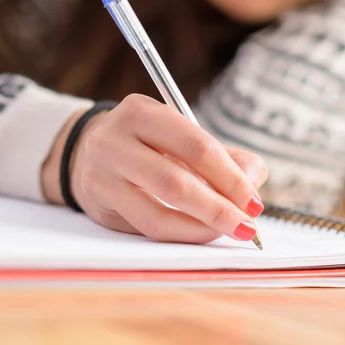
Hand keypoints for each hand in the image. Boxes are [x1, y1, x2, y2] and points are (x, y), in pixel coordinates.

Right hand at [42, 94, 267, 243]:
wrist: (90, 155)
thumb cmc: (149, 146)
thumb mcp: (182, 138)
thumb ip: (227, 158)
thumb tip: (252, 187)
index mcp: (141, 111)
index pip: (195, 145)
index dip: (230, 177)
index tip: (254, 201)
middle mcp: (114, 138)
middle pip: (175, 180)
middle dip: (219, 207)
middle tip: (247, 225)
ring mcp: (102, 172)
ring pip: (159, 209)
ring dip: (202, 227)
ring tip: (229, 231)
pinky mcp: (98, 201)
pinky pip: (146, 226)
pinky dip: (182, 233)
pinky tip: (201, 233)